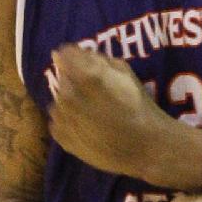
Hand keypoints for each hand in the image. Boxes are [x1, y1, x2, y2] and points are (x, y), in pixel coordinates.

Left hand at [49, 45, 184, 180]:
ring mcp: (64, 121)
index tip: (80, 61)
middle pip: (61, 81)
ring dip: (68, 103)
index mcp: (86, 78)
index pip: (64, 55)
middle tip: (91, 92)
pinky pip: (57, 125)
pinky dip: (66, 123)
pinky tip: (83, 126)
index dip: (71, 56)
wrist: (145, 148)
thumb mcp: (125, 73)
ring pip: (57, 103)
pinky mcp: (64, 140)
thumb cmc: (139, 108)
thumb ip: (97, 60)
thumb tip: (75, 52)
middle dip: (72, 82)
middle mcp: (69, 97)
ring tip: (88, 111)